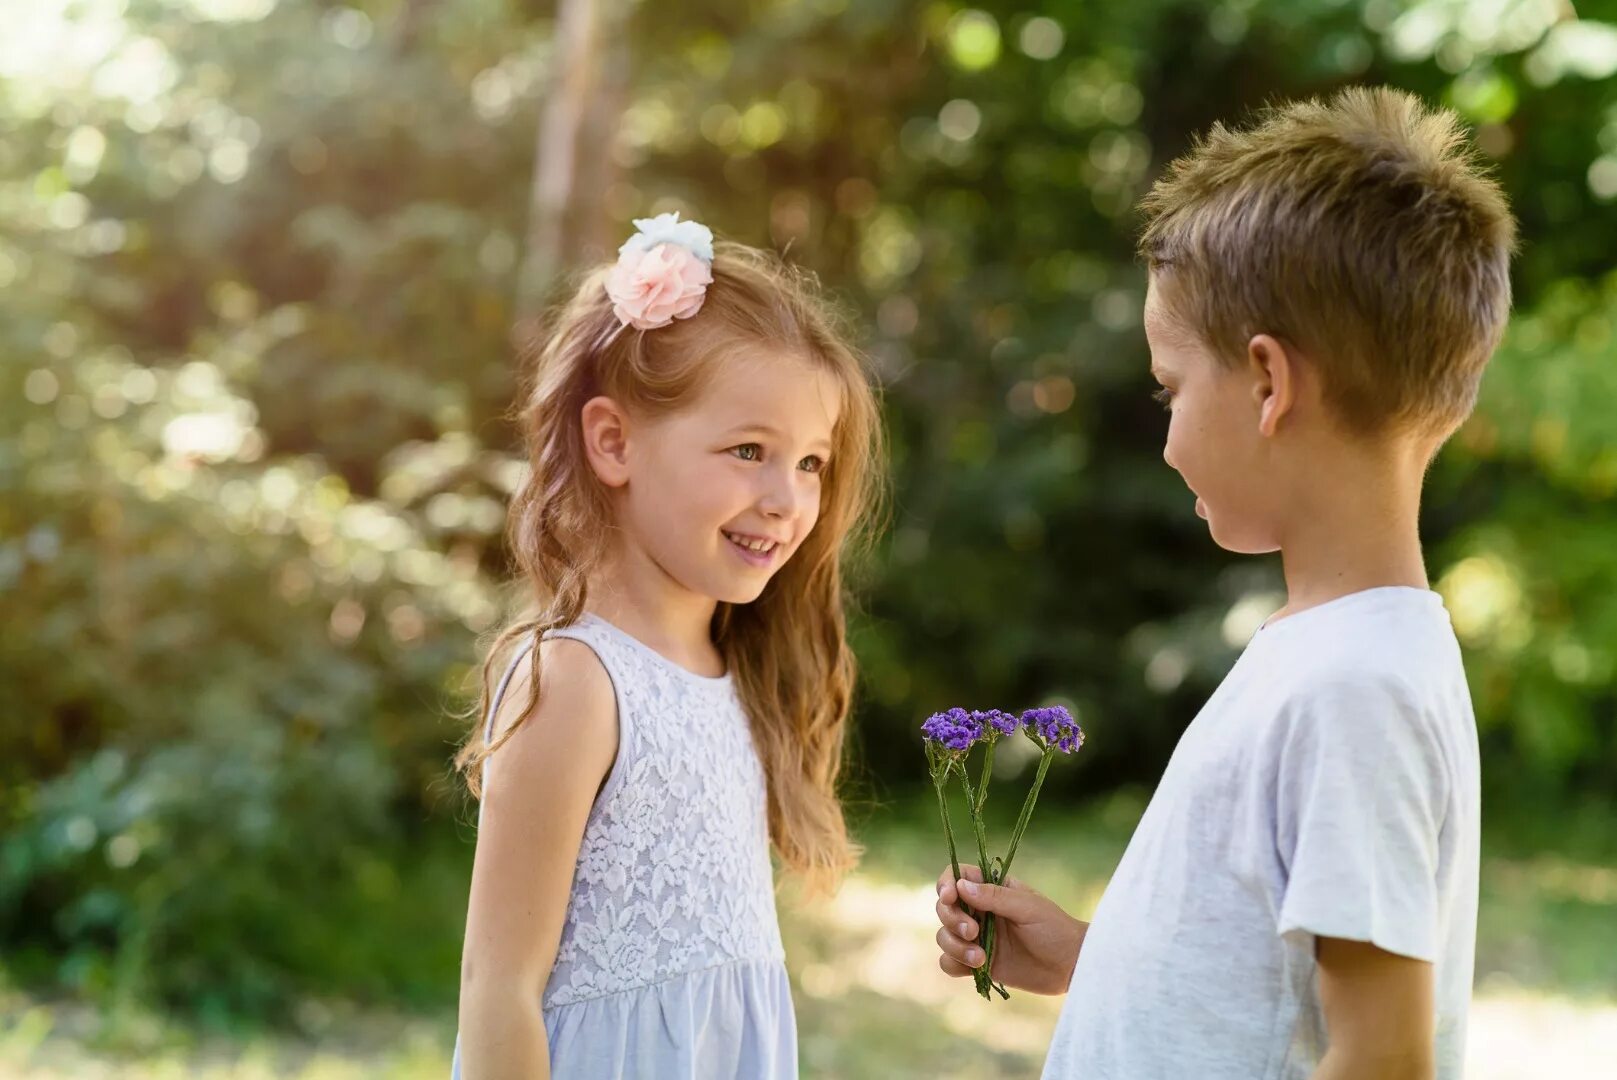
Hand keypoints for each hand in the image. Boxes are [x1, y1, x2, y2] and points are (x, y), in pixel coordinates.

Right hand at [934, 864, 1084, 995]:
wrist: (1070, 967)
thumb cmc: (1055, 929)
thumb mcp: (1028, 907)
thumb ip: (994, 896)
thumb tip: (960, 886)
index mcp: (991, 888)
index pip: (957, 877)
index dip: (946, 884)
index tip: (950, 897)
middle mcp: (979, 911)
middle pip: (944, 908)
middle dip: (952, 920)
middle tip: (974, 932)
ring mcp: (977, 938)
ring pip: (944, 936)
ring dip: (955, 947)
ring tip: (980, 958)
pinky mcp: (977, 963)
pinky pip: (949, 962)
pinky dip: (955, 963)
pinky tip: (976, 967)